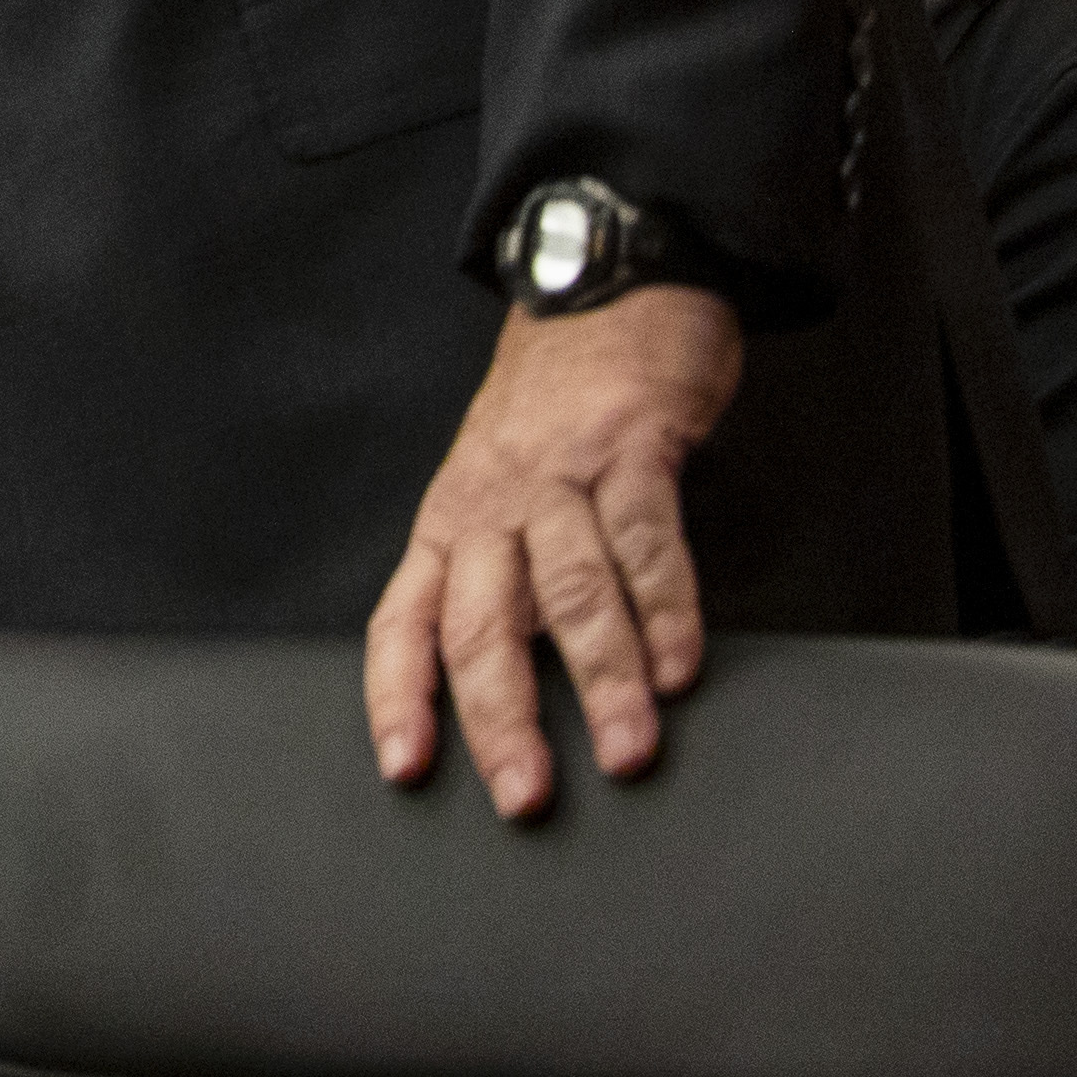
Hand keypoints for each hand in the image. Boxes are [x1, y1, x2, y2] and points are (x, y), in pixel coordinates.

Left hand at [363, 284, 743, 818]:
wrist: (600, 283)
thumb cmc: (550, 406)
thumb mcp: (499, 487)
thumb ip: (506, 575)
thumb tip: (519, 686)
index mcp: (449, 520)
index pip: (403, 620)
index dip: (398, 696)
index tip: (405, 767)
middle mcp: (491, 503)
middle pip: (481, 623)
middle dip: (501, 717)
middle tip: (526, 794)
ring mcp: (559, 474)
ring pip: (568, 591)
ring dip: (601, 679)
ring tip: (625, 749)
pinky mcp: (629, 448)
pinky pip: (645, 540)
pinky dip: (665, 610)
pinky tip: (679, 668)